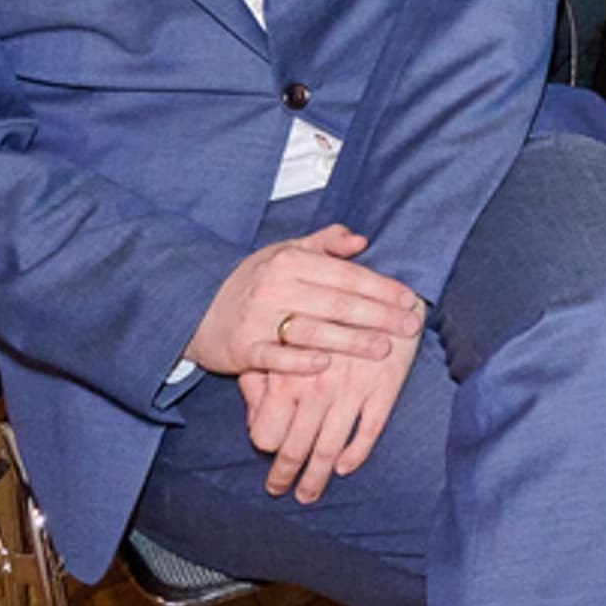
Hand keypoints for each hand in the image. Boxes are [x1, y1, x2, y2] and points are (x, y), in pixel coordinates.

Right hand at [186, 227, 420, 379]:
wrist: (195, 307)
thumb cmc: (253, 281)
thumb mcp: (285, 251)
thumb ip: (325, 243)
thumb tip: (361, 240)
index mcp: (290, 260)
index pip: (346, 274)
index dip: (381, 287)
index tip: (409, 299)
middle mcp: (275, 286)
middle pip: (336, 302)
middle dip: (378, 315)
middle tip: (410, 326)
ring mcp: (257, 319)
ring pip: (312, 330)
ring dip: (349, 340)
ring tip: (382, 348)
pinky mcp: (242, 349)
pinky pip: (274, 357)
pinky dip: (299, 361)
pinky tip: (325, 365)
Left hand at [244, 316, 422, 502]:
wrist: (385, 287)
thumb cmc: (328, 309)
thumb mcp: (285, 332)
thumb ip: (263, 373)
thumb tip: (252, 410)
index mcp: (288, 374)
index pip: (266, 432)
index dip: (264, 443)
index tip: (266, 452)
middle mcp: (316, 388)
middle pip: (294, 448)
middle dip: (285, 475)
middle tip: (279, 491)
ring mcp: (351, 391)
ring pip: (329, 449)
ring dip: (316, 478)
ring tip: (308, 494)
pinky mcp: (383, 389)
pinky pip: (368, 433)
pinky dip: (355, 454)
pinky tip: (345, 467)